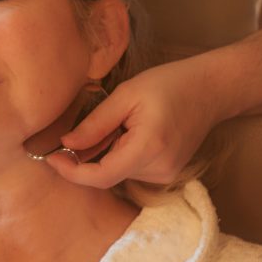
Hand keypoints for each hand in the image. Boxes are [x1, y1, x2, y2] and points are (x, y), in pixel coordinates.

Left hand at [46, 61, 216, 189]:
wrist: (210, 91)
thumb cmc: (169, 84)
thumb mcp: (126, 95)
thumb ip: (95, 123)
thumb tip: (66, 144)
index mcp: (148, 148)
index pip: (101, 176)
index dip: (72, 172)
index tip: (51, 158)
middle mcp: (159, 169)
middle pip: (108, 175)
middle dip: (90, 155)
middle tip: (94, 123)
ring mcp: (166, 175)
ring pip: (119, 173)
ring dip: (107, 153)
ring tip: (123, 122)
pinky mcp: (167, 174)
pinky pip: (132, 169)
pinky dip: (121, 155)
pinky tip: (133, 131)